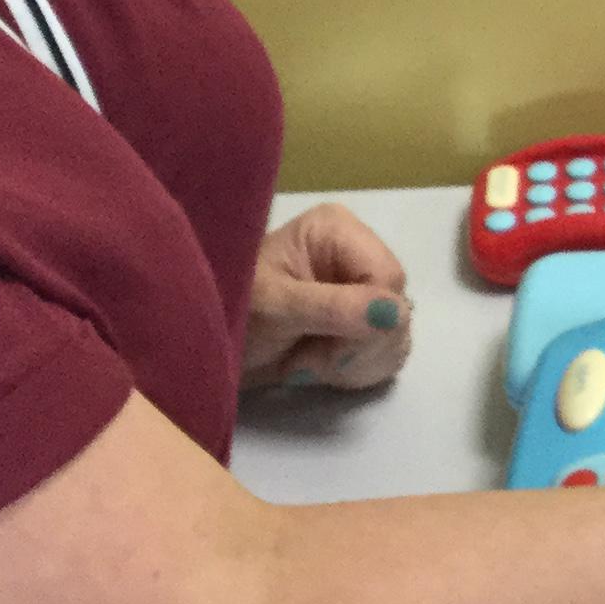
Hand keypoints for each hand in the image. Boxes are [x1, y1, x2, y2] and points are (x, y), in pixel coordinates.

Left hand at [244, 202, 413, 392]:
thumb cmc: (230, 311)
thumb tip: (395, 313)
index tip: (328, 348)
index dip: (370, 321)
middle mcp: (357, 255)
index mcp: (338, 231)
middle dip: (356, 347)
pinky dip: (356, 372)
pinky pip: (388, 355)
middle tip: (306, 358)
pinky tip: (319, 368)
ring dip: (353, 364)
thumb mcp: (276, 307)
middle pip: (398, 310)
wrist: (206, 346)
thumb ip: (334, 307)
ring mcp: (361, 291)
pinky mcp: (362, 324)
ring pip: (397, 337)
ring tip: (305, 362)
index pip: (390, 278)